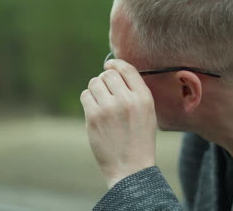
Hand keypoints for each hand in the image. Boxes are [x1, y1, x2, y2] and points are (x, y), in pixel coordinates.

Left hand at [80, 59, 156, 188]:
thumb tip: (113, 71)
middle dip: (105, 81)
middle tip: (106, 94)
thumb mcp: (148, 113)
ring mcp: (109, 107)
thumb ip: (135, 92)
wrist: (130, 168)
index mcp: (144, 98)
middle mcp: (127, 99)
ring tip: (101, 104)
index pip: (127, 69)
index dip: (115, 64)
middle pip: (108, 74)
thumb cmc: (139, 140)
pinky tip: (94, 111)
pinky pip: (85, 95)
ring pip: (94, 83)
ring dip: (95, 90)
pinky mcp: (94, 116)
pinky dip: (88, 100)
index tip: (109, 65)